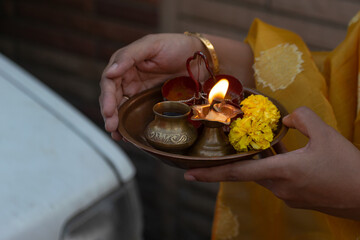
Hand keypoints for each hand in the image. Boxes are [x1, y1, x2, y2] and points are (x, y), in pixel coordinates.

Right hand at [99, 33, 204, 139]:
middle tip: (111, 127)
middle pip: (112, 98)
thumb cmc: (175, 46)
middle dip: (110, 113)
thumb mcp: (152, 45)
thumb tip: (110, 72)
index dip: (107, 97)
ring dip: (117, 122)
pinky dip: (130, 123)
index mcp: (124, 63)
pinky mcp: (149, 101)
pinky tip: (127, 134)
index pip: (109, 82)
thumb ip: (129, 57)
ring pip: (122, 108)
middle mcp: (128, 78)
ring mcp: (138, 91)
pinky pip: (136, 112)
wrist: (199, 58)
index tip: (109, 111)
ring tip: (117, 135)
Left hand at [184, 107, 359, 219]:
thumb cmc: (348, 167)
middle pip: (249, 171)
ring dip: (261, 160)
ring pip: (264, 174)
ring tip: (264, 143)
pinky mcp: (297, 198)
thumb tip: (289, 118)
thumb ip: (302, 119)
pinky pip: (277, 179)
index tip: (188, 175)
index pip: (235, 174)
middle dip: (237, 160)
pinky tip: (284, 152)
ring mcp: (288, 196)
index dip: (209, 174)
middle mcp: (279, 187)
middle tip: (225, 148)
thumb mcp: (325, 134)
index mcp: (280, 173)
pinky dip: (274, 165)